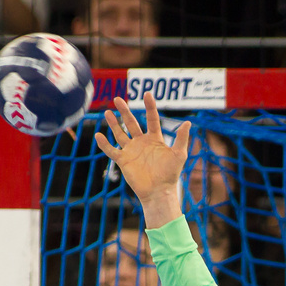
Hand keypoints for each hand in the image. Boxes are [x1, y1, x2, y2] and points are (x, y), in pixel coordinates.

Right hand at [95, 93, 190, 228]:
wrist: (159, 192)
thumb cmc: (170, 174)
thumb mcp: (179, 154)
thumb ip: (181, 138)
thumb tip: (188, 122)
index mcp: (155, 139)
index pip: (151, 119)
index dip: (150, 107)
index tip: (147, 94)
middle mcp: (142, 143)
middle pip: (131, 123)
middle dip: (125, 111)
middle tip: (117, 99)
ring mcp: (131, 151)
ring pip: (120, 134)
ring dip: (113, 123)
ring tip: (107, 112)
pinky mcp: (124, 161)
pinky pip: (111, 150)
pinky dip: (104, 144)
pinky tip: (98, 135)